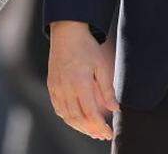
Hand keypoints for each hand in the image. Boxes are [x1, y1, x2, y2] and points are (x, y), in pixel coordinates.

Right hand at [47, 20, 118, 140]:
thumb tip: (115, 108)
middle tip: (103, 135)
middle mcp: (66, 87)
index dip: (100, 126)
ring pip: (67, 116)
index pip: (90, 113)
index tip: (109, 133)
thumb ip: (107, 89)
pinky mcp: (51, 86)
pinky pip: (58, 108)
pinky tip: (78, 121)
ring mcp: (56, 87)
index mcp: (80, 82)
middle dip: (91, 130)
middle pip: (78, 118)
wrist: (67, 32)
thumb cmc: (86, 47)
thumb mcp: (102, 66)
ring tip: (92, 132)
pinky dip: (68, 118)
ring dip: (80, 127)